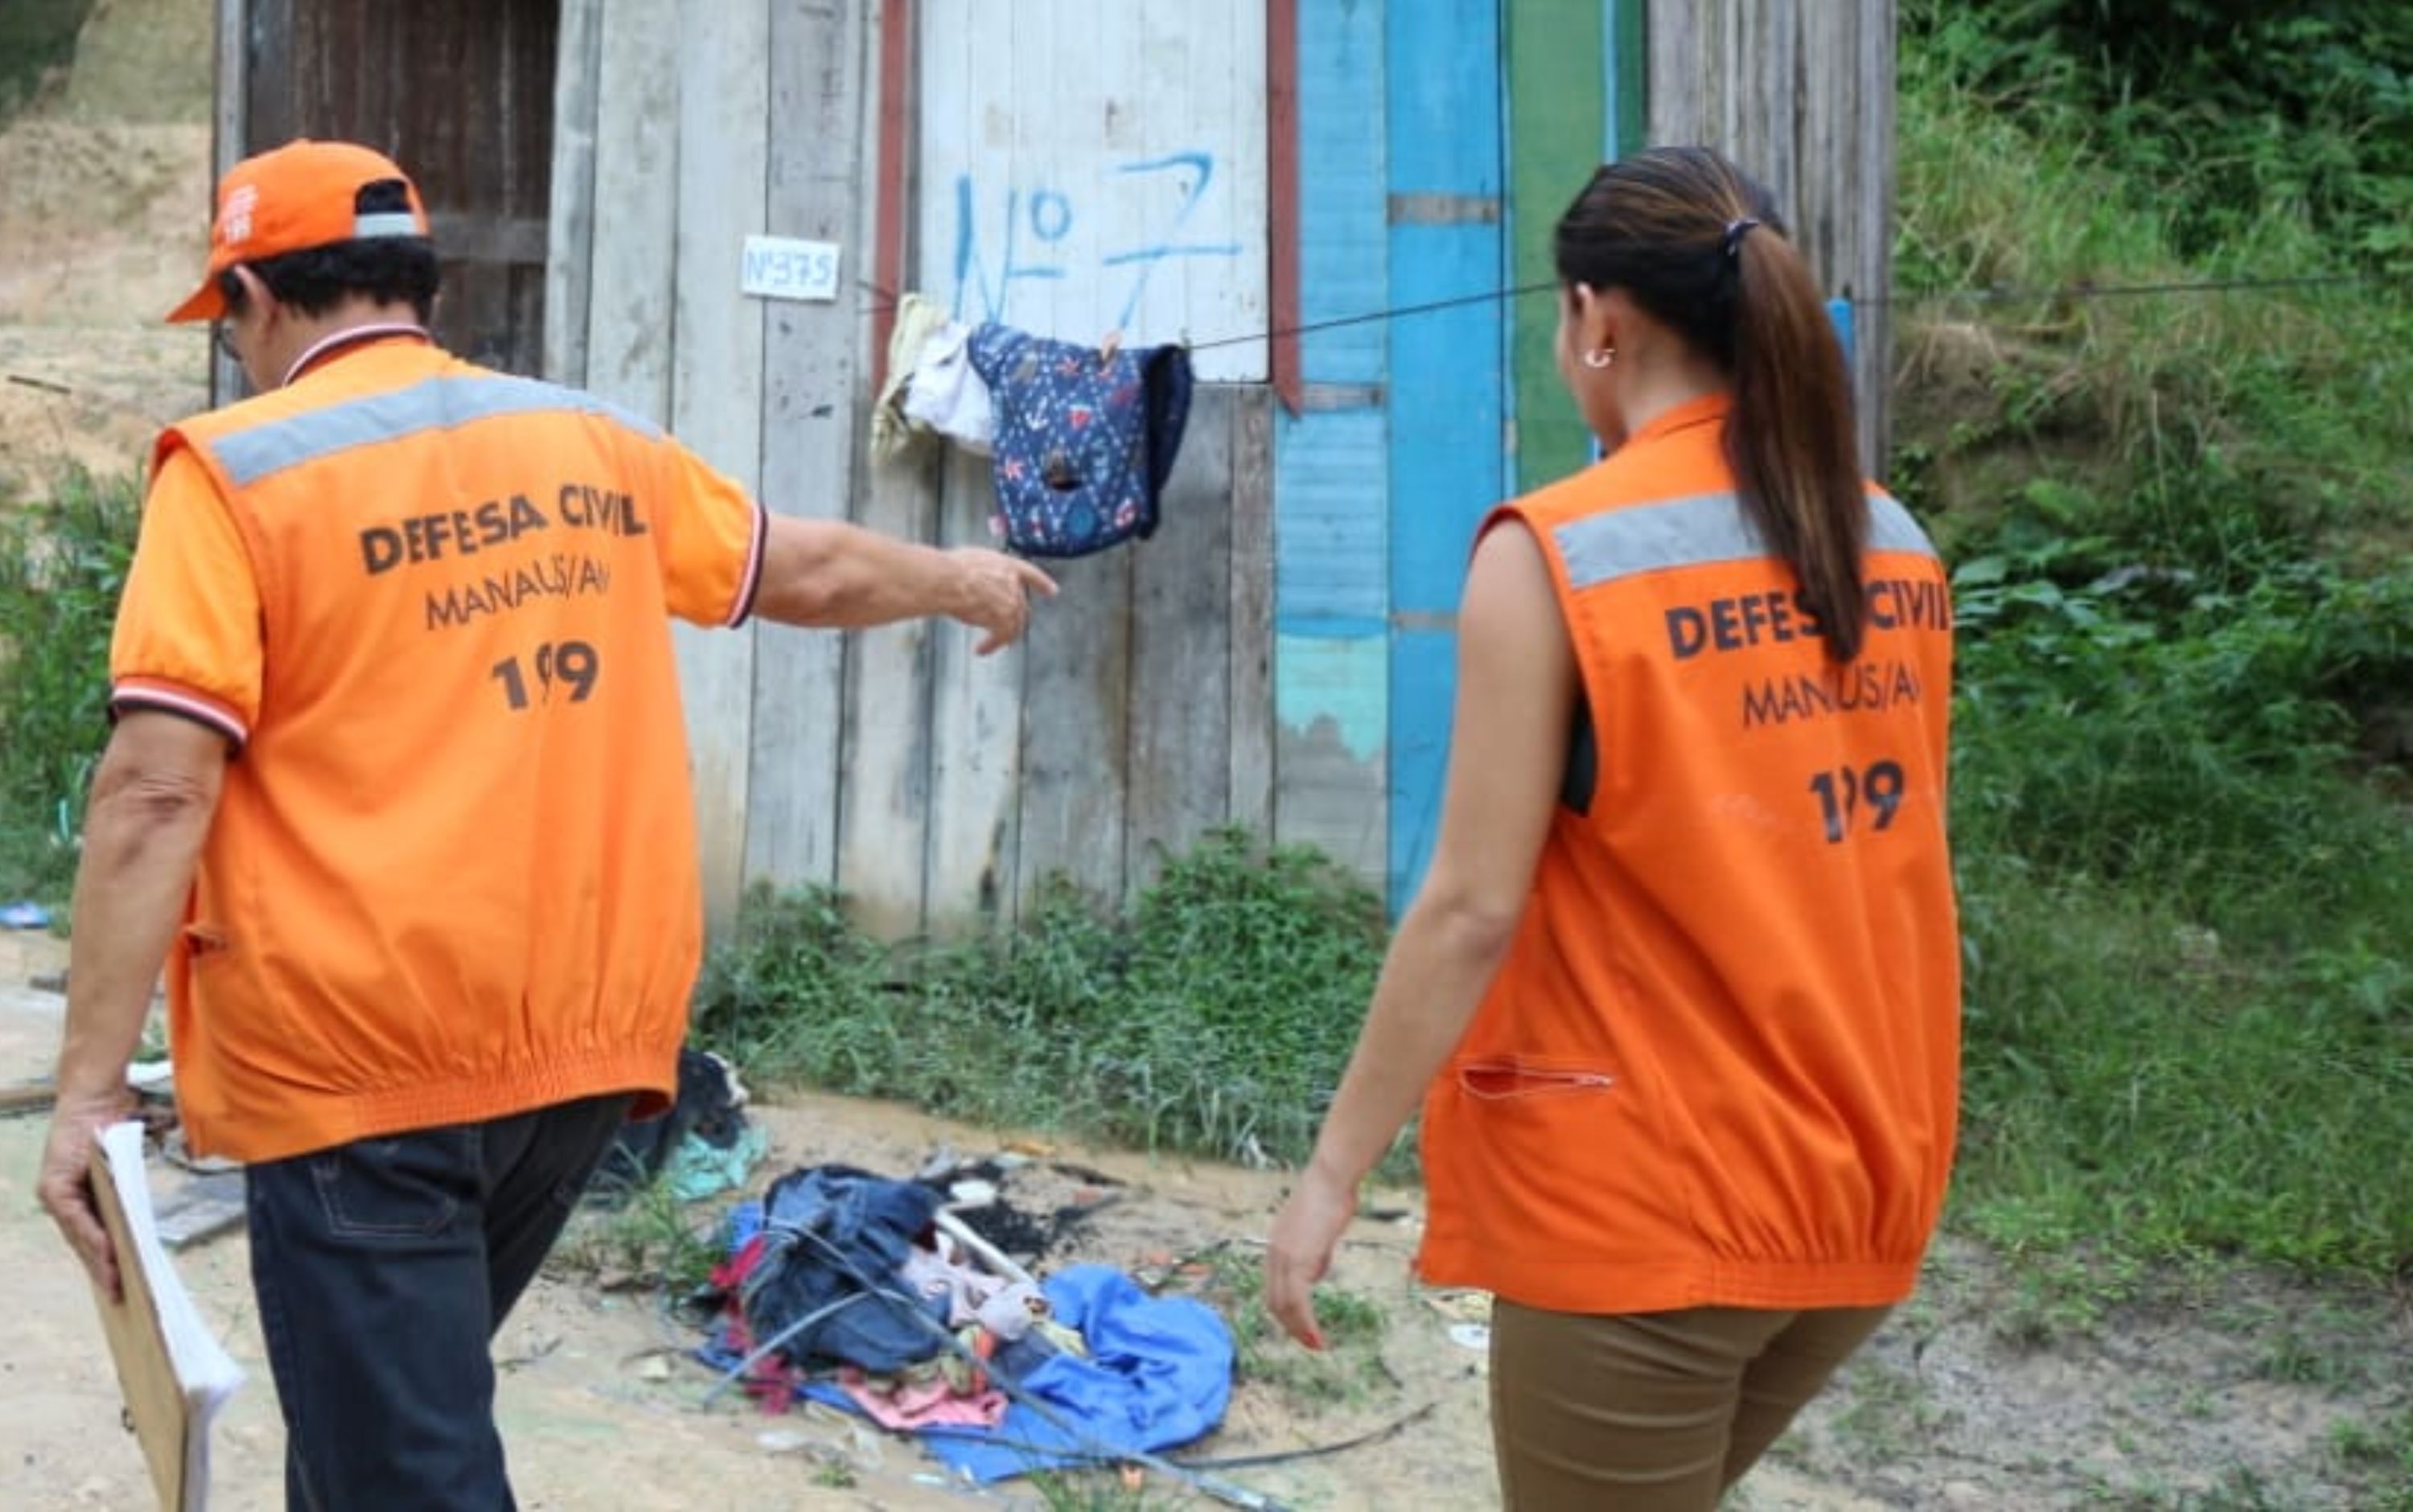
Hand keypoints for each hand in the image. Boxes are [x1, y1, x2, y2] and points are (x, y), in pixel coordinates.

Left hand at [39, 1086, 137, 1301]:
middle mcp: (59, 1198)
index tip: (119, 1284)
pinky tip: (109, 1254)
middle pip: (82, 1243)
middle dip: (101, 1271)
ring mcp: (54, 1194)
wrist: (95, 1096)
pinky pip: (77, 1220)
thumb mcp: (123, 1162)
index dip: (103, 1261)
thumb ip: (129, 1182)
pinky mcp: (55, 1188)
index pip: (89, 1235)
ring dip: (98, 1262)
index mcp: (76, 1195)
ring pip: (78, 1237)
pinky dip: (94, 1238)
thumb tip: (158, 1190)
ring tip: (116, 1284)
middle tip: (118, 1297)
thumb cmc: (112, 1123)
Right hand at [948, 549, 1057, 654]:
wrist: (948, 579)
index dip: (1042, 583)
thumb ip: (984, 571)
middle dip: (1014, 618)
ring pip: (1014, 625)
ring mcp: (1011, 603)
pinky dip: (992, 645)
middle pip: (1021, 605)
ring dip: (1001, 637)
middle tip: (1006, 629)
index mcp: (1008, 565)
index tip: (1052, 591)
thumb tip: (976, 579)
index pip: (1031, 574)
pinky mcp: (1004, 620)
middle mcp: (1014, 584)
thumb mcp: (973, 560)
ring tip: (990, 644)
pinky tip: (981, 649)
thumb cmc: (951, 568)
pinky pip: (1002, 637)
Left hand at [1264, 1163, 1357, 1350]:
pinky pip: (1297, 1300)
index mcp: (1276, 1247)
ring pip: (1283, 1305)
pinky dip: (1305, 1322)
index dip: (1286, 1311)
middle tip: (1309, 1342)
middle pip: (1274, 1301)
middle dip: (1291, 1326)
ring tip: (1315, 1344)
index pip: (1273, 1288)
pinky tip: (1316, 1334)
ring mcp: (1283, 1257)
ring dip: (1298, 1329)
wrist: (1331, 1179)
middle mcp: (1273, 1254)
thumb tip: (1315, 1274)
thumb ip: (1314, 1254)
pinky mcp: (1296, 1260)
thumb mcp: (1319, 1232)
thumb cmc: (1331, 1197)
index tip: (1301, 1326)